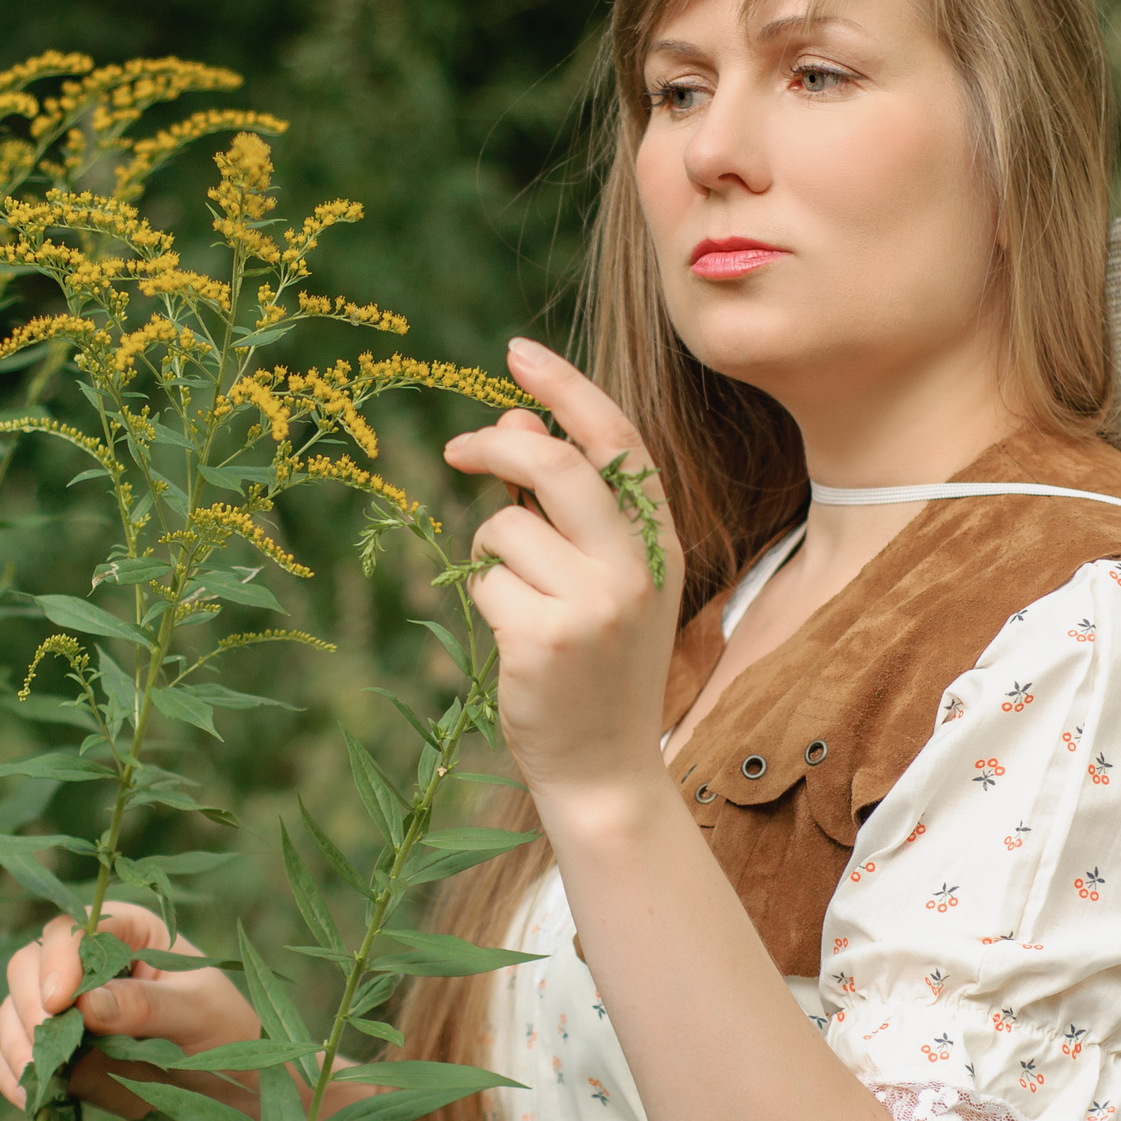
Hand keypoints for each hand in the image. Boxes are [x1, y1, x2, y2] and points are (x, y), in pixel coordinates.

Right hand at [0, 902, 260, 1114]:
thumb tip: (86, 1004)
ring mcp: (66, 1009)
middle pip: (29, 963)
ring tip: (40, 1075)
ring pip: (14, 1008)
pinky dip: (14, 1076)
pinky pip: (14, 1058)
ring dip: (18, 1042)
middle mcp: (88, 964)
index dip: (60, 959)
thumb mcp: (199, 1013)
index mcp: (129, 933)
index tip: (60, 1001)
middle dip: (30, 1002)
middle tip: (45, 1042)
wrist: (227, 1090)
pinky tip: (32, 1096)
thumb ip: (146, 1006)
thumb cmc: (224, 1033)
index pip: (77, 929)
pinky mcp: (56, 1052)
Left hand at [440, 337, 683, 800]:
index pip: (617, 441)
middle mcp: (637, 566)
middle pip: (554, 465)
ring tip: (516, 599)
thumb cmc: (596, 664)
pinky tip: (515, 642)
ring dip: (489, 552)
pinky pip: (486, 583)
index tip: (518, 354)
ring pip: (504, 529)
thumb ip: (566, 504)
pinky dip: (485, 602)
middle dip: (496, 447)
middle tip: (459, 449)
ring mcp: (594, 604)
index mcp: (660, 541)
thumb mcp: (600, 576)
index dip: (566, 388)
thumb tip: (516, 423)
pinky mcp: (545, 639)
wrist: (606, 765)